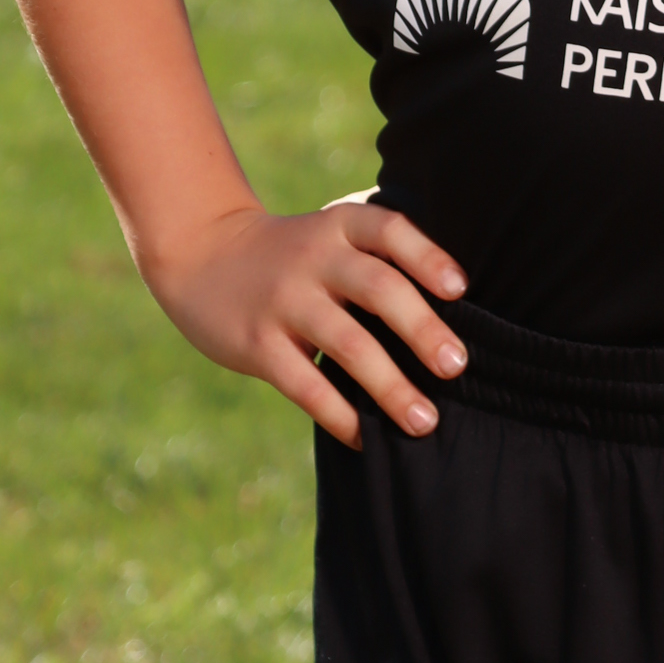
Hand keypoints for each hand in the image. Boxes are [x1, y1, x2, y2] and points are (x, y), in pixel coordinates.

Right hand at [147, 198, 468, 450]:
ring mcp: (284, 300)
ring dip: (390, 386)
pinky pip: (305, 384)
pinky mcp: (257, 342)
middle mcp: (315, 257)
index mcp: (340, 225)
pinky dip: (339, 414)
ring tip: (424, 420)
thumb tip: (447, 330)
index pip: (390, 231)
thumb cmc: (295, 257)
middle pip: (378, 288)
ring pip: (347, 344)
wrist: (203, 254)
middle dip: (422, 330)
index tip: (460, 291)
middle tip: (457, 366)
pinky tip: (365, 437)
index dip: (428, 258)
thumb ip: (378, 263)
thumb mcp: (331, 237)